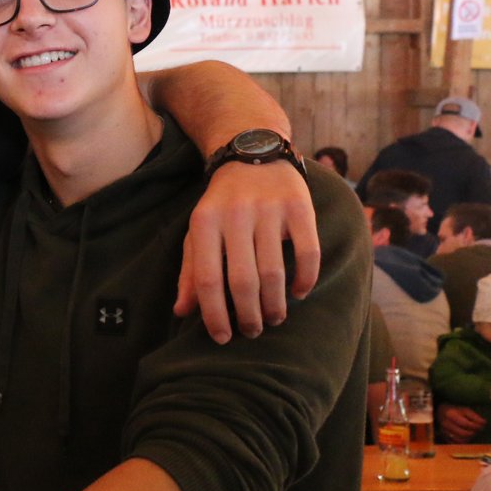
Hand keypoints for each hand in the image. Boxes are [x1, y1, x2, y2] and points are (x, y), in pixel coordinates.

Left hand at [174, 161, 318, 342]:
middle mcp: (234, 215)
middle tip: (252, 331)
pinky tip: (299, 293)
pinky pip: (308, 252)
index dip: (213, 314)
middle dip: (247, 316)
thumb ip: (190, 270)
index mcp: (204, 222)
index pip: (206, 278)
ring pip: (273, 272)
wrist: (254, 153)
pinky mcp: (299, 206)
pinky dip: (305, 280)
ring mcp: (269, 209)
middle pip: (241, 281)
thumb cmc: (222, 203)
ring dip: (275, 305)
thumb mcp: (199, 231)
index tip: (222, 337)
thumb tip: (182, 311)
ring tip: (274, 318)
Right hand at [440, 402, 487, 442]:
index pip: (466, 424)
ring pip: (460, 440)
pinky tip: (465, 437)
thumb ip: (475, 416)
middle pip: (464, 433)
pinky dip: (463, 442)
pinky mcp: (444, 437)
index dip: (476, 426)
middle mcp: (445, 424)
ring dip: (469, 438)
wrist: (441, 412)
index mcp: (450, 415)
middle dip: (473, 433)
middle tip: (476, 430)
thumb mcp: (465, 410)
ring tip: (471, 433)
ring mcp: (443, 431)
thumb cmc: (456, 411)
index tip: (481, 425)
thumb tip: (483, 423)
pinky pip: (456, 444)